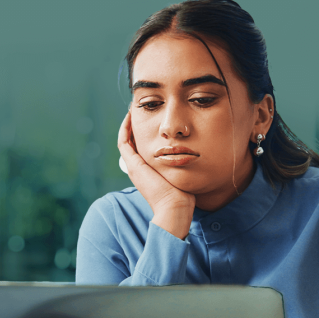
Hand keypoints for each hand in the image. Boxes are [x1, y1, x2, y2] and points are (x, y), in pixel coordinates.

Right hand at [118, 108, 195, 239]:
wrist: (174, 207)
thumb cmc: (183, 196)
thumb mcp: (182, 176)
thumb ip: (183, 166)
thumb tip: (195, 157)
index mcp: (148, 172)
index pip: (141, 149)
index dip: (142, 134)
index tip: (150, 120)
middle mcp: (138, 169)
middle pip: (131, 143)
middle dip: (134, 127)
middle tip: (138, 111)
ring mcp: (134, 167)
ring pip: (125, 141)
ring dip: (127, 125)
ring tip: (133, 110)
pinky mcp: (133, 165)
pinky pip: (123, 142)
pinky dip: (125, 129)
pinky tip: (130, 116)